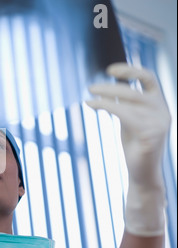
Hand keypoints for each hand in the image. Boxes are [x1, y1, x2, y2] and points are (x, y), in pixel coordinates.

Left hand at [86, 63, 170, 235]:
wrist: (142, 174)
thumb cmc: (135, 147)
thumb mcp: (130, 120)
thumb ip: (125, 104)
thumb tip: (108, 89)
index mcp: (158, 104)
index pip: (149, 78)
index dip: (130, 70)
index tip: (110, 69)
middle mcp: (162, 110)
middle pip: (135, 89)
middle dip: (111, 85)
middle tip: (91, 87)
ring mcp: (158, 122)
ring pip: (129, 99)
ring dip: (105, 95)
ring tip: (89, 95)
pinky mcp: (150, 134)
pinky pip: (124, 112)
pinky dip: (105, 105)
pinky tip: (91, 105)